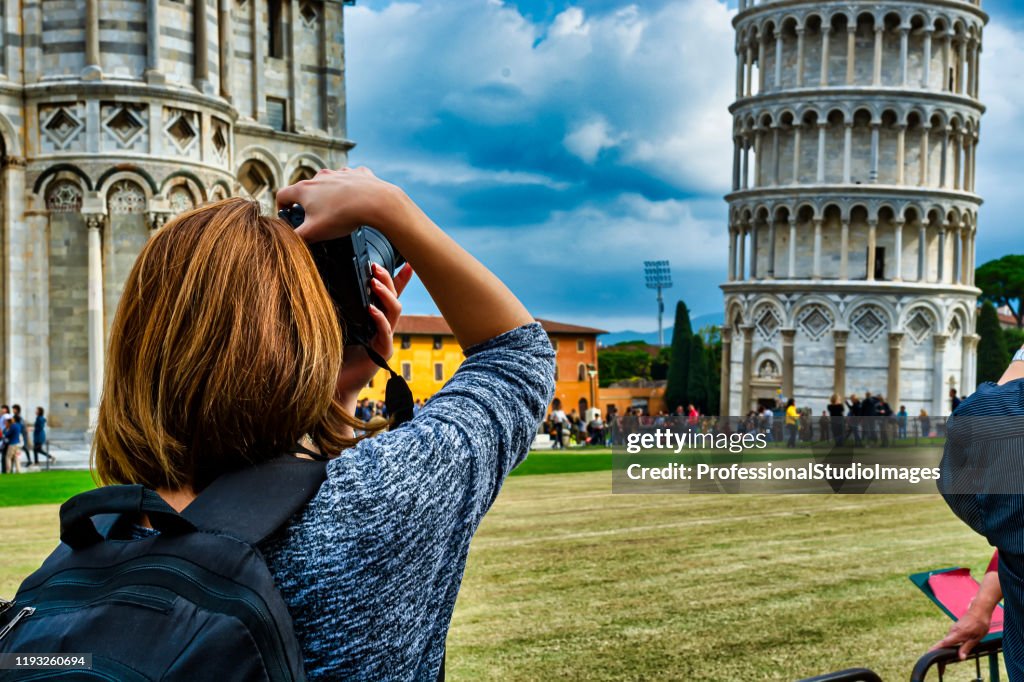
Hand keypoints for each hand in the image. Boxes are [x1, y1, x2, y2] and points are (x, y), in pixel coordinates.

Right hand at [275, 167, 404, 243]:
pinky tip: (354, 201)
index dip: (281, 207)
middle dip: (307, 203)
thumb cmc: (343, 215)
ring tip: (337, 211)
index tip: (287, 215)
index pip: (282, 195)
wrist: (375, 202)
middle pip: (306, 189)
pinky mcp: (357, 174)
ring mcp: (339, 173)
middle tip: (315, 219)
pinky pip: (349, 181)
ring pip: (328, 184)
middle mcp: (320, 177)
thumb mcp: (314, 232)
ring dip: (328, 195)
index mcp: (304, 189)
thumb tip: (290, 240)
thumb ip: (297, 237)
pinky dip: (349, 190)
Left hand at [335, 262, 413, 400]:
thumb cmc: (331, 353)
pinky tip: (371, 309)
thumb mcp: (337, 324)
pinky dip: (380, 318)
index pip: (390, 296)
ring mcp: (385, 340)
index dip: (400, 279)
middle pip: (394, 298)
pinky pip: (386, 332)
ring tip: (373, 282)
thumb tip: (330, 281)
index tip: (406, 262)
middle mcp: (383, 328)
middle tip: (375, 267)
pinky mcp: (382, 353)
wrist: (332, 384)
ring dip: (385, 294)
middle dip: (388, 280)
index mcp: (374, 320)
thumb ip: (342, 308)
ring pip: (395, 311)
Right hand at [929, 608, 991, 659]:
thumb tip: (961, 657)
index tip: (929, 652)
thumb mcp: (976, 638)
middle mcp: (953, 631)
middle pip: (945, 643)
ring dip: (949, 646)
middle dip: (943, 651)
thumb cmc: (979, 623)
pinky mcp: (955, 627)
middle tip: (944, 663)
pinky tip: (960, 644)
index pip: (944, 643)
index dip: (935, 648)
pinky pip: (952, 636)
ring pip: (949, 640)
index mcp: (958, 634)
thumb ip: (967, 647)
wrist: (979, 610)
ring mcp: (953, 628)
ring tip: (956, 653)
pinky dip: (953, 641)